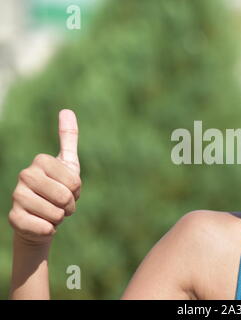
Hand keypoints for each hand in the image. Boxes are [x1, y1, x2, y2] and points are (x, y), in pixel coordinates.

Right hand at [8, 109, 80, 245]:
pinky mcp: (14, 218)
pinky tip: (44, 224)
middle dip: (69, 206)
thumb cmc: (58, 186)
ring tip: (52, 212)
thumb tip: (66, 110)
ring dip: (60, 218)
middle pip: (64, 197)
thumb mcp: (67, 162)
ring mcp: (17, 196)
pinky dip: (50, 230)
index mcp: (41, 161)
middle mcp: (25, 175)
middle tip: (62, 204)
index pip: (74, 182)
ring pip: (55, 214)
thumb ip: (68, 137)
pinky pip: (43, 228)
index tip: (68, 188)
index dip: (76, 191)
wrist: (42, 216)